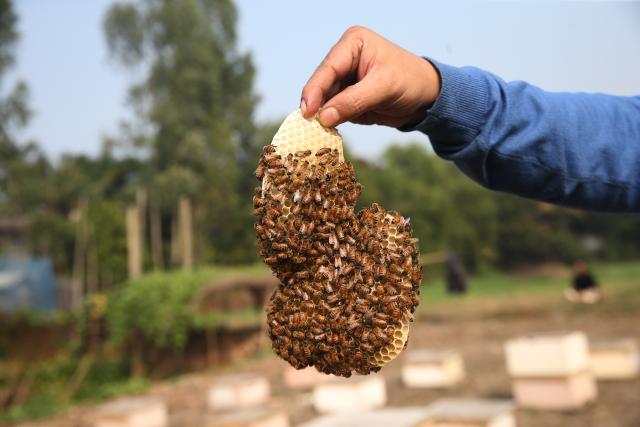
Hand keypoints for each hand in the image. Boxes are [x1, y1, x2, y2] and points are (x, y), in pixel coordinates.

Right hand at [301, 26, 440, 128]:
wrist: (427, 97)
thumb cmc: (411, 82)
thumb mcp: (384, 88)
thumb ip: (353, 101)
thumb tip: (324, 117)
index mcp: (353, 44)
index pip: (328, 68)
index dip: (315, 90)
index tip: (307, 112)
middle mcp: (344, 59)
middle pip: (322, 84)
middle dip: (316, 105)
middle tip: (307, 126)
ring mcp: (344, 79)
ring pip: (325, 100)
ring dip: (322, 116)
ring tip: (316, 132)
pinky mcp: (346, 98)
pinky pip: (333, 111)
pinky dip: (331, 122)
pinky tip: (328, 131)